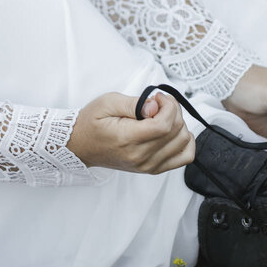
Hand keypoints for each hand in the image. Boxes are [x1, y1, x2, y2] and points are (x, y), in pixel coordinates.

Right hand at [67, 92, 194, 173]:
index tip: (158, 98)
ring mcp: (148, 165)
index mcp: (127, 139)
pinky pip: (184, 157)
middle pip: (177, 132)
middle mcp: (140, 157)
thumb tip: (156, 106)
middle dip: (173, 111)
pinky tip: (171, 132)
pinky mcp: (153, 168)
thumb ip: (135, 104)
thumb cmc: (92, 124)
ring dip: (179, 124)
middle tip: (158, 104)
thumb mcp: (108, 102)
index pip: (164, 125)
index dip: (168, 106)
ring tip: (162, 117)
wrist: (81, 146)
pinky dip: (184, 142)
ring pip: (184, 143)